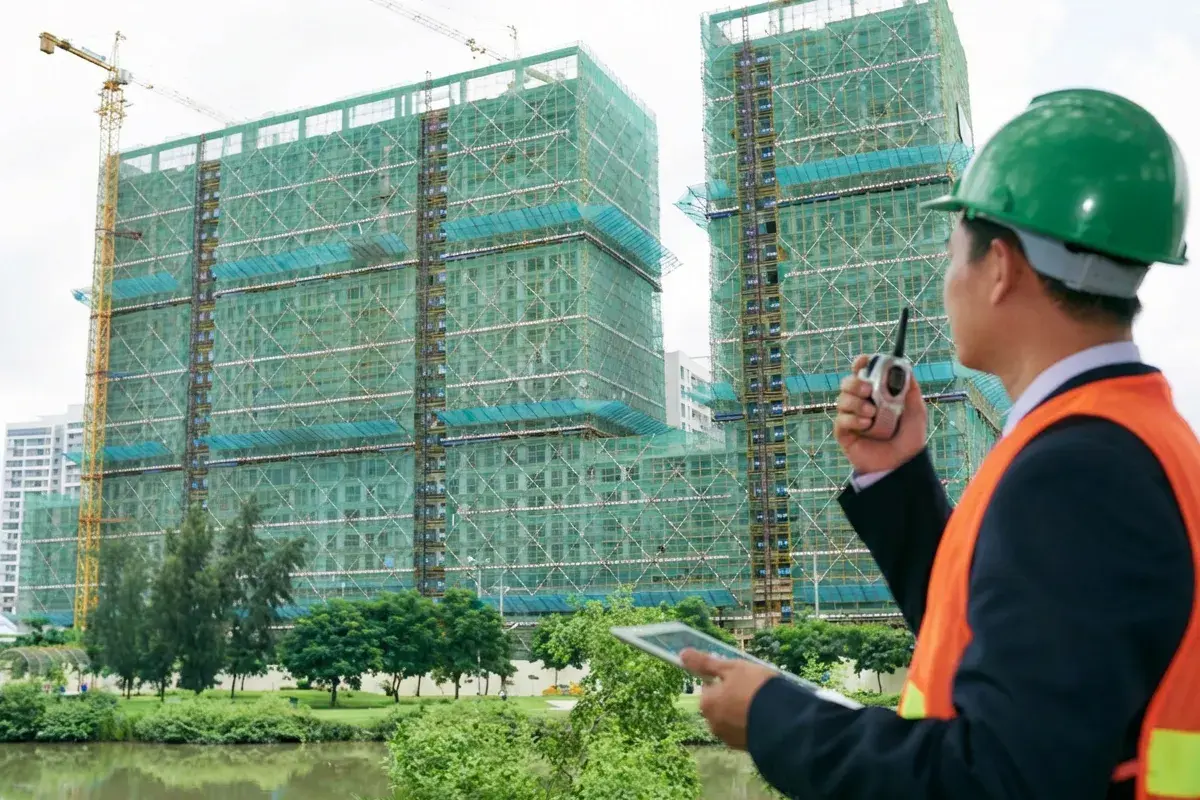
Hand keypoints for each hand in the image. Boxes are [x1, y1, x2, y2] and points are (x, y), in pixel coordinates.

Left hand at [680, 649, 778, 750]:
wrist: (784, 721)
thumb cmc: (755, 688)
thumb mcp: (732, 668)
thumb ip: (706, 663)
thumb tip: (682, 655)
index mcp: (706, 703)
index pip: (708, 687)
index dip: (724, 680)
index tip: (740, 677)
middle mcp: (712, 723)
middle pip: (719, 704)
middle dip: (732, 697)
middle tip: (754, 689)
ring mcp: (728, 738)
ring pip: (730, 719)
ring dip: (741, 712)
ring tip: (763, 704)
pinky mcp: (744, 748)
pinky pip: (743, 731)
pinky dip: (750, 724)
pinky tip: (765, 717)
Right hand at [834, 354, 927, 474]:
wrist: (901, 465)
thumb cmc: (909, 440)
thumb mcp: (917, 412)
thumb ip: (911, 390)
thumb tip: (906, 368)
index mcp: (877, 394)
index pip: (863, 373)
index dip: (860, 364)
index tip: (864, 361)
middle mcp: (861, 403)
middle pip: (847, 383)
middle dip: (854, 383)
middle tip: (867, 391)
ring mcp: (851, 418)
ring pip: (841, 399)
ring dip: (856, 403)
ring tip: (872, 414)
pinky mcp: (844, 433)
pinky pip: (841, 420)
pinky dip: (853, 419)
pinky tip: (866, 426)